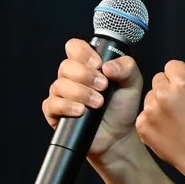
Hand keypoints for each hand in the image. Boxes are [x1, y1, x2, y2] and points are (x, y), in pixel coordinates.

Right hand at [42, 38, 142, 160]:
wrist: (118, 136)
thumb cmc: (122, 107)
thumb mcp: (132, 83)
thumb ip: (126, 67)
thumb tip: (107, 66)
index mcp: (87, 65)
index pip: (74, 47)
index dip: (83, 53)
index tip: (98, 65)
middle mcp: (72, 77)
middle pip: (66, 66)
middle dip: (86, 76)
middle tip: (103, 87)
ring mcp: (62, 94)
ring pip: (60, 85)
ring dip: (81, 93)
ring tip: (98, 103)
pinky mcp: (55, 112)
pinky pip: (52, 104)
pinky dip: (67, 106)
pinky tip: (80, 111)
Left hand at [135, 58, 184, 183]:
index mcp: (183, 81)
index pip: (172, 65)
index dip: (181, 77)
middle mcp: (163, 93)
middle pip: (158, 79)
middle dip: (168, 88)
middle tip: (182, 105)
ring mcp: (150, 111)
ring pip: (150, 96)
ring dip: (159, 102)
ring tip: (175, 118)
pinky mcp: (142, 126)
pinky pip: (145, 113)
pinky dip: (153, 119)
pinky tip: (167, 129)